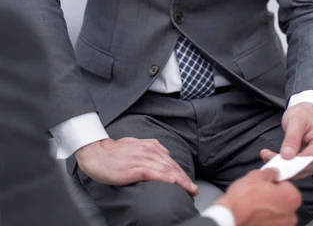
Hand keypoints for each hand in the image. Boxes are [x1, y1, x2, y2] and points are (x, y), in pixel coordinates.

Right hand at [75, 137, 197, 193]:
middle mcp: (148, 151)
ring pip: (166, 169)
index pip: (170, 161)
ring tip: (189, 189)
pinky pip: (153, 172)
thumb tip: (163, 153)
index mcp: (149, 146)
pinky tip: (172, 183)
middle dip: (184, 178)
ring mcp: (141, 159)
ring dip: (180, 180)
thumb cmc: (114, 151)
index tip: (189, 182)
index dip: (181, 172)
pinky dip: (164, 177)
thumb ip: (149, 147)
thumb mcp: (134, 144)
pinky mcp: (134, 168)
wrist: (96, 154)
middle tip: (194, 189)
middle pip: (171, 166)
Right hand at [217, 169, 301, 225]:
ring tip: (255, 202)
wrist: (230, 217)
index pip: (288, 184)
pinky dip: (266, 217)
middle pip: (284, 199)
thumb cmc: (243, 199)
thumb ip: (270, 172)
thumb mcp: (256, 175)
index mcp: (291, 198)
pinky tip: (255, 212)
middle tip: (260, 191)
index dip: (276, 181)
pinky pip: (272, 221)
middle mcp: (291, 215)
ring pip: (278, 211)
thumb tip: (274, 173)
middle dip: (274, 194)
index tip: (268, 182)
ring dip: (270, 206)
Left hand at [260, 102, 312, 178]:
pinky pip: (299, 170)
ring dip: (283, 166)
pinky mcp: (312, 165)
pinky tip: (274, 158)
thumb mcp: (295, 121)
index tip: (276, 162)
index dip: (292, 163)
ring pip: (300, 172)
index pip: (309, 159)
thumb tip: (287, 156)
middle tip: (266, 156)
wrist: (305, 114)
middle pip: (305, 167)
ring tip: (267, 155)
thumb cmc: (303, 115)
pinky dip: (286, 166)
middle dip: (285, 164)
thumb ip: (292, 138)